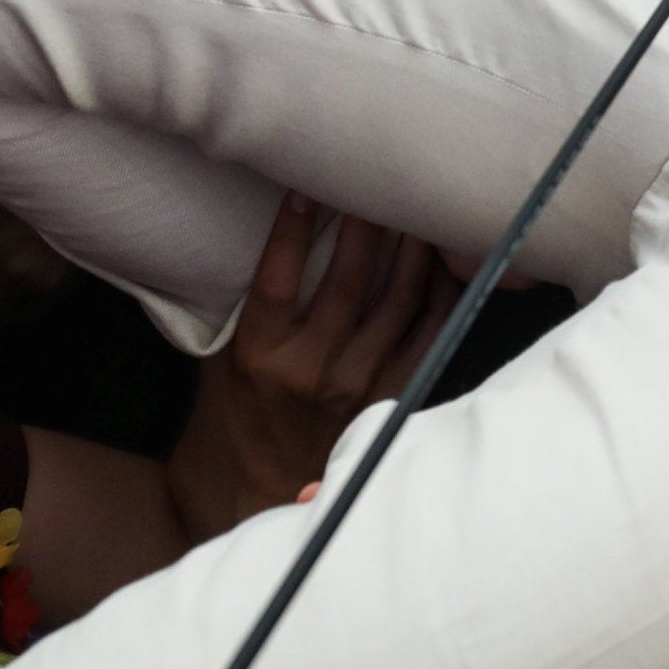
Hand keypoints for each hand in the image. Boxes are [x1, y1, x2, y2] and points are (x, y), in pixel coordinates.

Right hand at [200, 192, 452, 508]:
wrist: (260, 489)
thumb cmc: (241, 410)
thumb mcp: (226, 358)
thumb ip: (256, 305)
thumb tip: (290, 228)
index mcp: (259, 356)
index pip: (278, 280)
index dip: (294, 231)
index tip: (305, 187)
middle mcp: (309, 370)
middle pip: (349, 283)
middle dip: (365, 224)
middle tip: (374, 179)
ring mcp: (356, 386)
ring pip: (398, 301)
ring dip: (410, 247)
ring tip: (414, 203)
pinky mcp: (392, 397)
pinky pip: (429, 333)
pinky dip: (441, 291)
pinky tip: (442, 257)